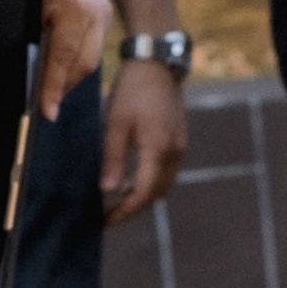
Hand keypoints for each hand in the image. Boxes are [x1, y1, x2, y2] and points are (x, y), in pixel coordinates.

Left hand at [37, 0, 111, 113]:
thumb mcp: (28, 10)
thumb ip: (35, 45)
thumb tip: (37, 84)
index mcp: (75, 7)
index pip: (63, 57)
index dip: (54, 87)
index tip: (47, 112)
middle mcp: (96, 11)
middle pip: (83, 64)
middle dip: (64, 86)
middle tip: (47, 105)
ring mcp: (105, 13)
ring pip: (90, 60)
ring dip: (70, 76)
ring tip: (53, 89)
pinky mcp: (106, 16)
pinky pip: (92, 49)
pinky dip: (76, 63)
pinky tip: (63, 70)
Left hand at [101, 53, 185, 222]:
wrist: (157, 66)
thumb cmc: (133, 91)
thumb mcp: (115, 123)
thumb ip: (113, 159)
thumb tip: (107, 190)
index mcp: (158, 149)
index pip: (142, 193)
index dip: (124, 211)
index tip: (106, 221)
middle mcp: (174, 153)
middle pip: (156, 195)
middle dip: (133, 209)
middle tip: (108, 216)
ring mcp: (180, 149)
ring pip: (163, 186)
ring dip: (142, 197)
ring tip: (117, 202)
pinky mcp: (179, 143)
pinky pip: (166, 174)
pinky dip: (150, 184)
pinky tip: (131, 182)